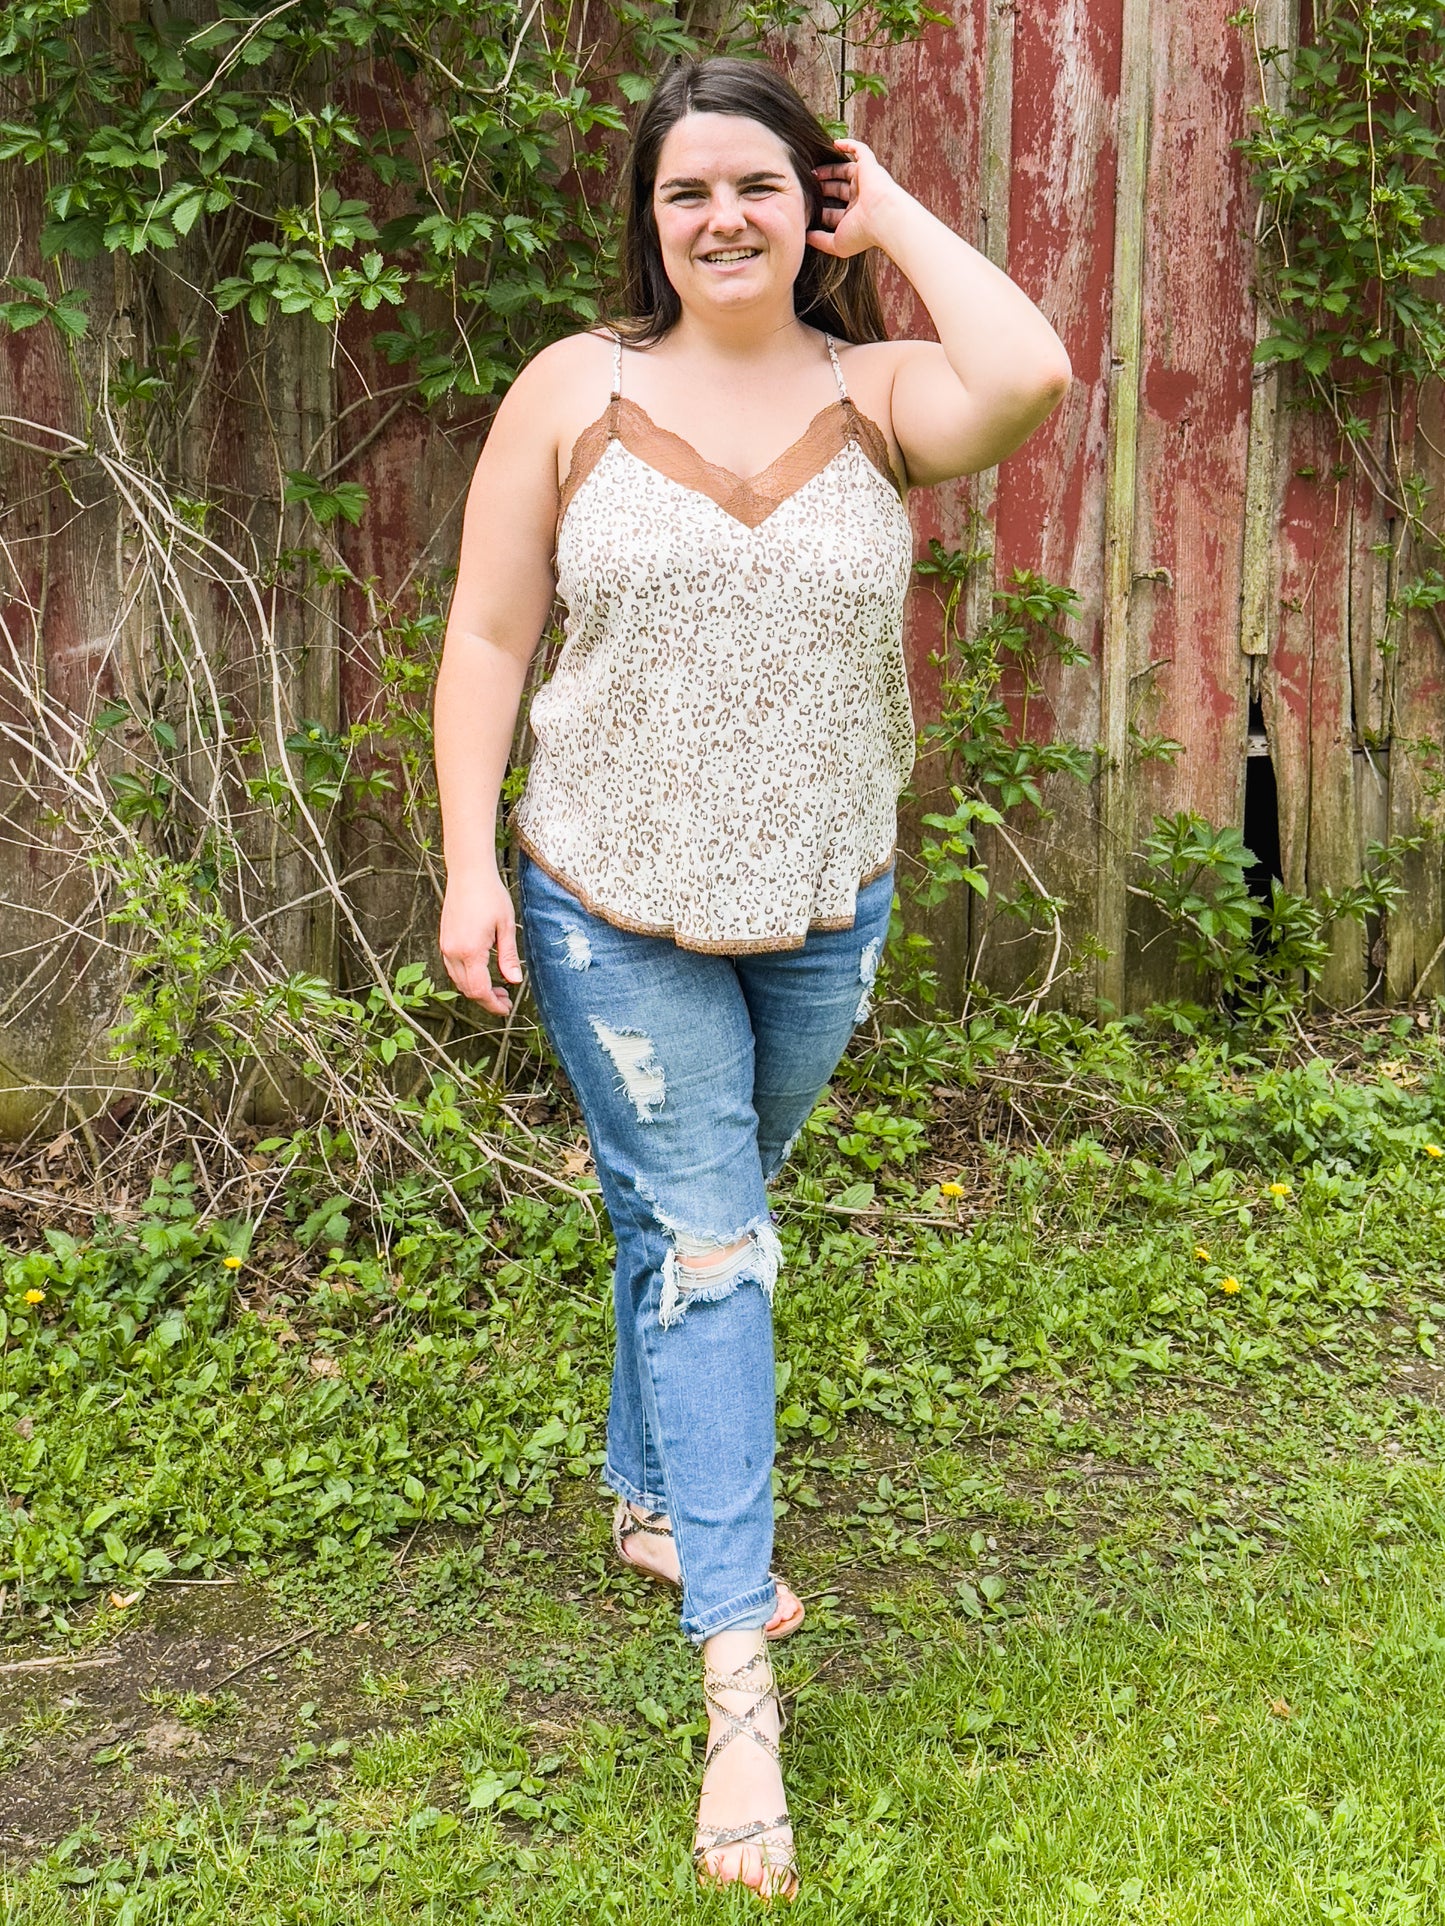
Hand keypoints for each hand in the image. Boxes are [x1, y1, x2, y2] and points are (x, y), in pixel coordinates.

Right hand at [439, 869, 522, 1014]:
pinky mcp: (444, 940)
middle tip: (506, 999)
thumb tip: (514, 981)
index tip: (506, 1009)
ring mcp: (446, 946)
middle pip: (467, 989)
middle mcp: (453, 952)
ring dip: (476, 989)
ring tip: (497, 987)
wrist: (468, 873)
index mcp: (470, 951)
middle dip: (486, 999)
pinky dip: (467, 977)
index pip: (479, 990)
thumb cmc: (490, 895)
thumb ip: (508, 957)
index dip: (493, 1004)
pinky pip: (453, 968)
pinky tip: (483, 972)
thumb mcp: (506, 926)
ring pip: (458, 981)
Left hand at [809, 138, 905, 258]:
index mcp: (854, 217)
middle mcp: (860, 199)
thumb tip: (804, 237)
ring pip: (845, 171)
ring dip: (829, 169)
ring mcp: (865, 181)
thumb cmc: (862, 233)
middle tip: (806, 185)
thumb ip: (820, 241)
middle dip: (822, 187)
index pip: (833, 212)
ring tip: (812, 170)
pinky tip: (835, 143)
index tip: (804, 207)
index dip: (819, 209)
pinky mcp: (869, 166)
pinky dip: (849, 145)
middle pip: (837, 189)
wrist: (883, 218)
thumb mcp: (836, 243)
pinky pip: (860, 150)